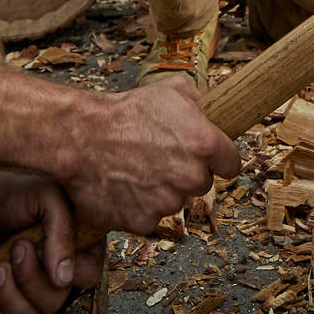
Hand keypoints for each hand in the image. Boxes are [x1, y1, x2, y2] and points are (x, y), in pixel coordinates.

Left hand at [0, 166, 101, 313]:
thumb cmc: (13, 189)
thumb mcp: (46, 196)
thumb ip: (62, 230)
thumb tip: (63, 277)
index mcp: (80, 241)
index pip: (87, 275)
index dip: (64, 269)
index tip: (39, 245)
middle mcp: (60, 265)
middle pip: (56, 300)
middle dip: (30, 280)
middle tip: (16, 250)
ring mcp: (33, 281)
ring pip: (32, 313)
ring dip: (10, 295)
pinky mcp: (9, 293)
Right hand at [56, 78, 238, 238]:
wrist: (81, 138)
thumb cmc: (124, 113)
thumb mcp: (169, 91)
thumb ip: (199, 101)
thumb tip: (210, 105)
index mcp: (205, 144)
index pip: (232, 164)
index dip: (221, 159)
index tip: (212, 159)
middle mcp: (190, 176)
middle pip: (203, 183)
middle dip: (188, 173)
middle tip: (163, 159)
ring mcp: (167, 202)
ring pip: (176, 201)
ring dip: (163, 190)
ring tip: (139, 169)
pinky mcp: (143, 222)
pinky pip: (151, 217)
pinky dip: (141, 207)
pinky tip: (127, 186)